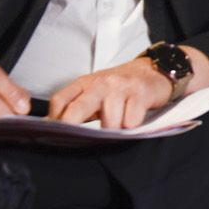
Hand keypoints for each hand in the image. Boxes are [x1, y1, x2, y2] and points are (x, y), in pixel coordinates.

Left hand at [47, 57, 174, 127]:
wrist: (156, 70)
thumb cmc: (122, 86)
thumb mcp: (96, 90)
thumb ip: (77, 104)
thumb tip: (52, 126)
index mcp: (86, 83)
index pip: (59, 101)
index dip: (55, 120)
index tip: (58, 132)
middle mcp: (101, 84)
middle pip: (77, 110)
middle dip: (73, 127)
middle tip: (79, 138)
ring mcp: (121, 88)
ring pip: (109, 121)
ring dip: (113, 129)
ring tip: (118, 124)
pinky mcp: (141, 94)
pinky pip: (130, 121)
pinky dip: (131, 125)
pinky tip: (133, 119)